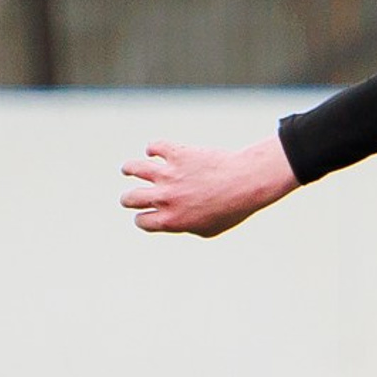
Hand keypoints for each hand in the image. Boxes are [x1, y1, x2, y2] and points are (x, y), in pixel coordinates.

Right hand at [121, 135, 297, 236]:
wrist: (247, 182)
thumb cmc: (234, 208)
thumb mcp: (210, 229)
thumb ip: (188, 227)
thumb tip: (176, 222)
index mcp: (171, 220)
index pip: (141, 221)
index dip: (143, 219)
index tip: (148, 214)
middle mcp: (165, 199)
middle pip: (130, 198)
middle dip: (129, 199)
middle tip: (133, 196)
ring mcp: (169, 175)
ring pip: (133, 169)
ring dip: (129, 169)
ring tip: (129, 170)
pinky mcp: (178, 155)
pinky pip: (155, 146)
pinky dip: (153, 148)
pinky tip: (155, 151)